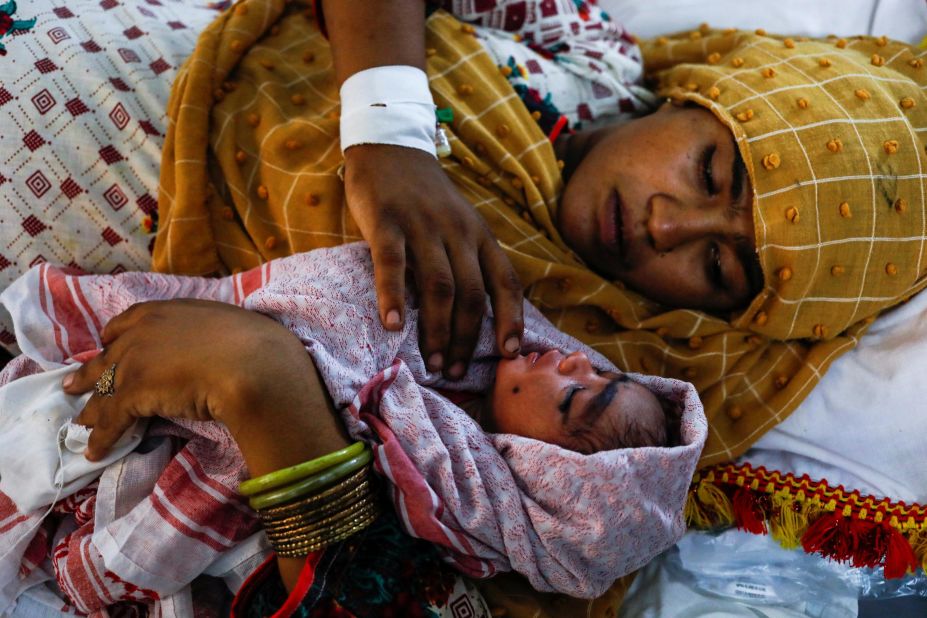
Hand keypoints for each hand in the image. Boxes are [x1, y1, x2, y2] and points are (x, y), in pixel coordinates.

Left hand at [61, 299, 325, 461]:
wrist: (252, 364)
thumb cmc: (254, 342)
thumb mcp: (229, 325)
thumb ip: (211, 332)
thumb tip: (223, 343)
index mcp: (165, 311)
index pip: (126, 322)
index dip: (114, 339)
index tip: (107, 347)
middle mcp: (141, 332)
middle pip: (107, 356)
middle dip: (89, 374)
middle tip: (73, 386)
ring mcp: (134, 362)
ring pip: (104, 389)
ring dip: (92, 410)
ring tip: (81, 424)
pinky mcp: (133, 393)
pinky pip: (110, 419)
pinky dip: (101, 437)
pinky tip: (95, 451)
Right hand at [343, 144, 524, 378]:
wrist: (391, 146)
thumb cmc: (426, 198)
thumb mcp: (460, 224)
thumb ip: (467, 261)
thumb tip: (471, 318)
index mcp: (480, 234)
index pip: (506, 282)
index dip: (511, 319)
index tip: (509, 353)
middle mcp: (458, 231)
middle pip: (472, 294)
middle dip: (466, 339)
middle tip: (454, 372)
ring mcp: (423, 225)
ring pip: (439, 286)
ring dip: (437, 331)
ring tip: (431, 363)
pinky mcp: (387, 220)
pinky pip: (393, 264)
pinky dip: (395, 297)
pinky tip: (393, 326)